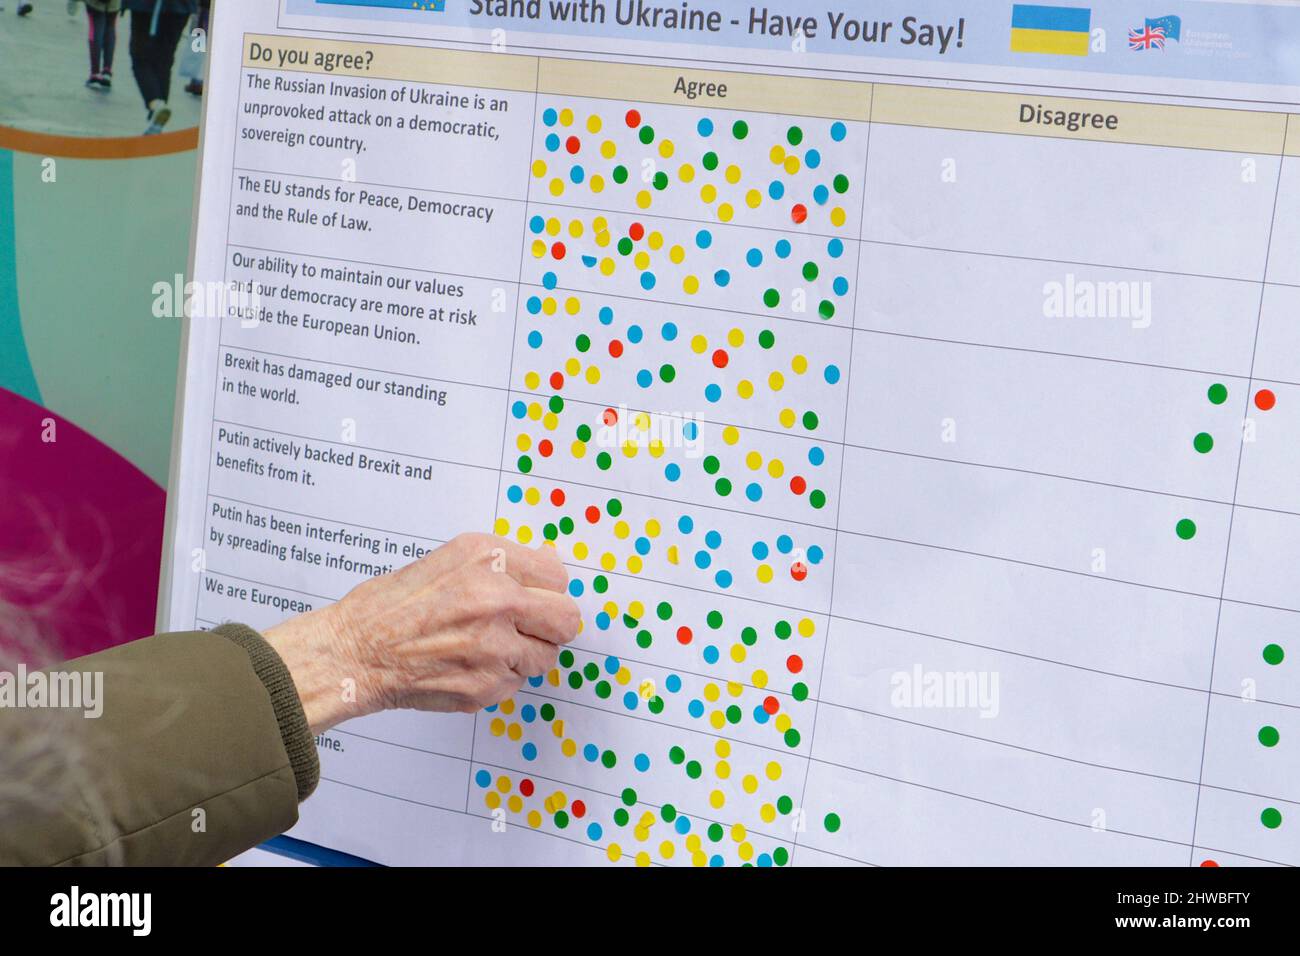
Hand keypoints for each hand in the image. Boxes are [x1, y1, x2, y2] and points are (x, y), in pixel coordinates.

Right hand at [265, 534, 580, 733]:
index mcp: (488, 560)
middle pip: (566, 619)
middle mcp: (497, 600)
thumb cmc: (393, 605)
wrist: (355, 651)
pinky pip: (517, 683)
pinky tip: (468, 665)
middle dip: (551, 624)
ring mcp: (494, 646)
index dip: (547, 588)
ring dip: (526, 654)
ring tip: (488, 646)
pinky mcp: (486, 686)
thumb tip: (545, 567)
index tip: (536, 596)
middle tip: (528, 627)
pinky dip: (499, 677)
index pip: (557, 575)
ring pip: (546, 656)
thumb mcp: (449, 558)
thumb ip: (501, 562)